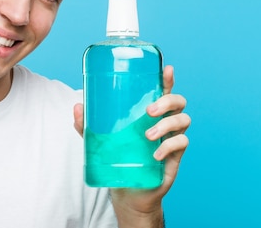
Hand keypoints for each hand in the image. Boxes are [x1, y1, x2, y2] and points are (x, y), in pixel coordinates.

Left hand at [73, 66, 190, 217]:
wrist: (128, 191)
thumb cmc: (117, 158)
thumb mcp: (99, 141)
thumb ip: (87, 125)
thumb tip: (77, 107)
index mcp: (149, 112)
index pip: (162, 90)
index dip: (167, 79)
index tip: (167, 69)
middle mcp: (163, 121)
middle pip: (178, 101)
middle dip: (167, 101)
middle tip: (149, 111)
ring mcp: (171, 138)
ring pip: (183, 120)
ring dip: (166, 124)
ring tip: (147, 135)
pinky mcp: (176, 156)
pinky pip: (182, 143)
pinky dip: (169, 146)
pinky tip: (155, 154)